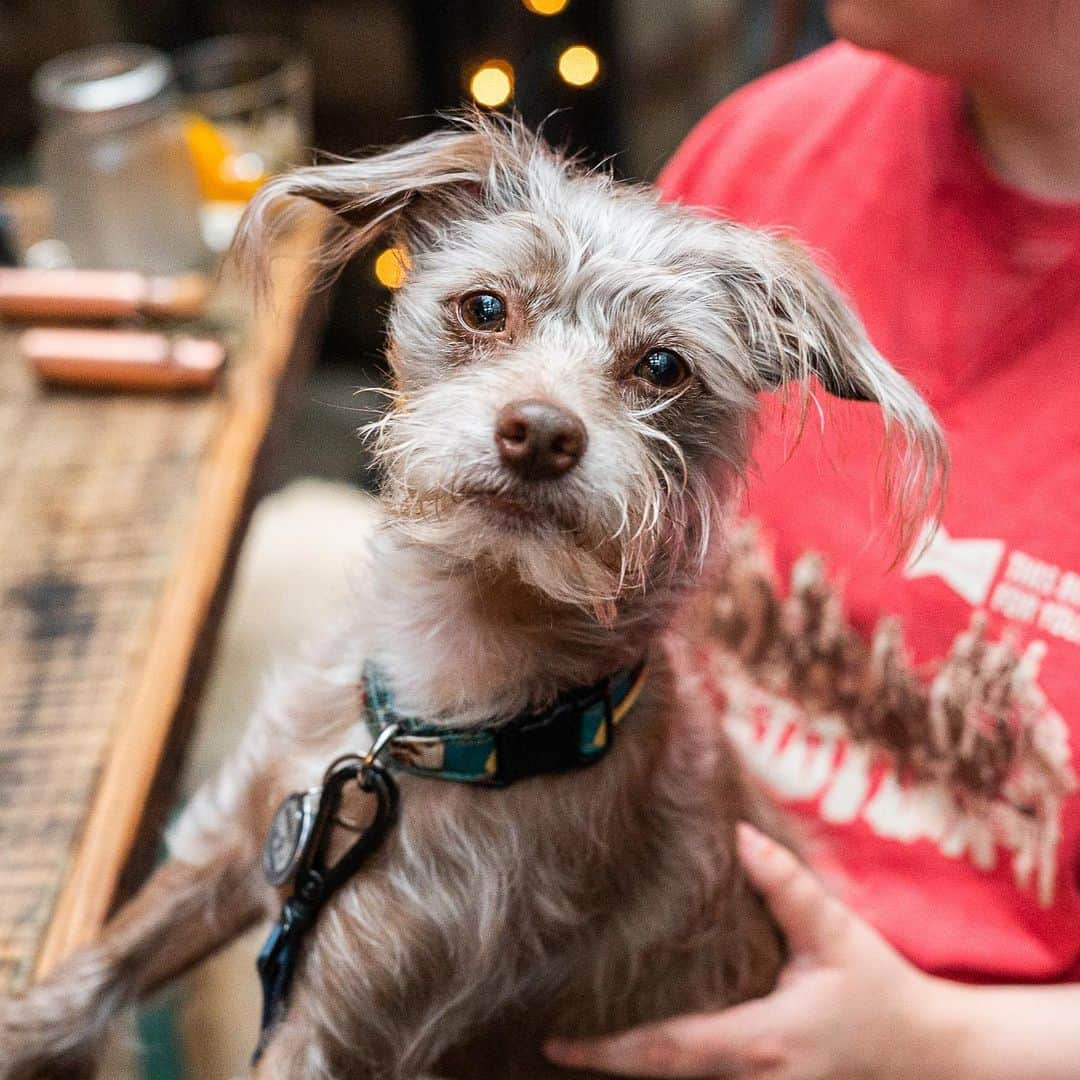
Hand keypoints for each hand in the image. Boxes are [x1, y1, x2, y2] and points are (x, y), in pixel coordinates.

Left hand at [544, 823, 939, 1078]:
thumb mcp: (836, 935)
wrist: (937, 1057)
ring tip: (585, 1051)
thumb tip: (738, 835)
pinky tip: (650, 1056)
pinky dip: (677, 1076)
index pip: (665, 1051)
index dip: (607, 1052)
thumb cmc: (884, 992)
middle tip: (553, 1045)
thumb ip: (786, 886)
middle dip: (608, 1068)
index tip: (555, 1045)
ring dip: (639, 1074)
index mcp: (758, 1043)